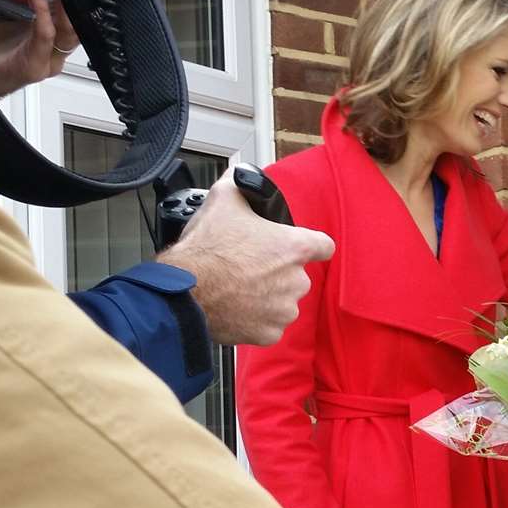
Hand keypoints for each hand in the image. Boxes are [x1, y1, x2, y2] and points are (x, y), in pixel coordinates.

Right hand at [157, 169, 334, 345]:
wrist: (184, 293)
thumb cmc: (205, 251)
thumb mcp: (222, 200)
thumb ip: (239, 184)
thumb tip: (239, 175)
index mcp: (294, 248)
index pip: (324, 246)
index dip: (310, 245)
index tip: (299, 248)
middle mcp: (296, 281)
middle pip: (297, 274)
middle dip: (277, 271)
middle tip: (250, 266)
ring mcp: (283, 310)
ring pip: (282, 301)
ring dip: (267, 296)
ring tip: (239, 287)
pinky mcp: (269, 333)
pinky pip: (269, 325)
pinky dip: (256, 319)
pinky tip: (236, 307)